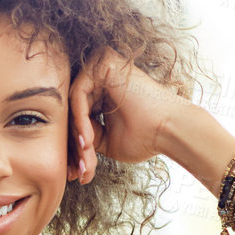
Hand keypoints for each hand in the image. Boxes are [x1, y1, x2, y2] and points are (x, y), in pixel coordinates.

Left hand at [67, 47, 194, 182]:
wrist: (171, 130)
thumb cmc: (145, 137)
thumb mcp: (105, 140)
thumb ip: (83, 135)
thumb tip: (63, 145)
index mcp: (102, 89)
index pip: (75, 116)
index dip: (73, 145)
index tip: (73, 172)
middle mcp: (100, 74)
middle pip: (70, 111)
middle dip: (72, 143)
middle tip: (75, 170)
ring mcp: (101, 65)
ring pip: (71, 105)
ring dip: (76, 134)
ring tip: (86, 154)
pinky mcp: (103, 63)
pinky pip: (77, 95)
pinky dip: (79, 120)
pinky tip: (87, 140)